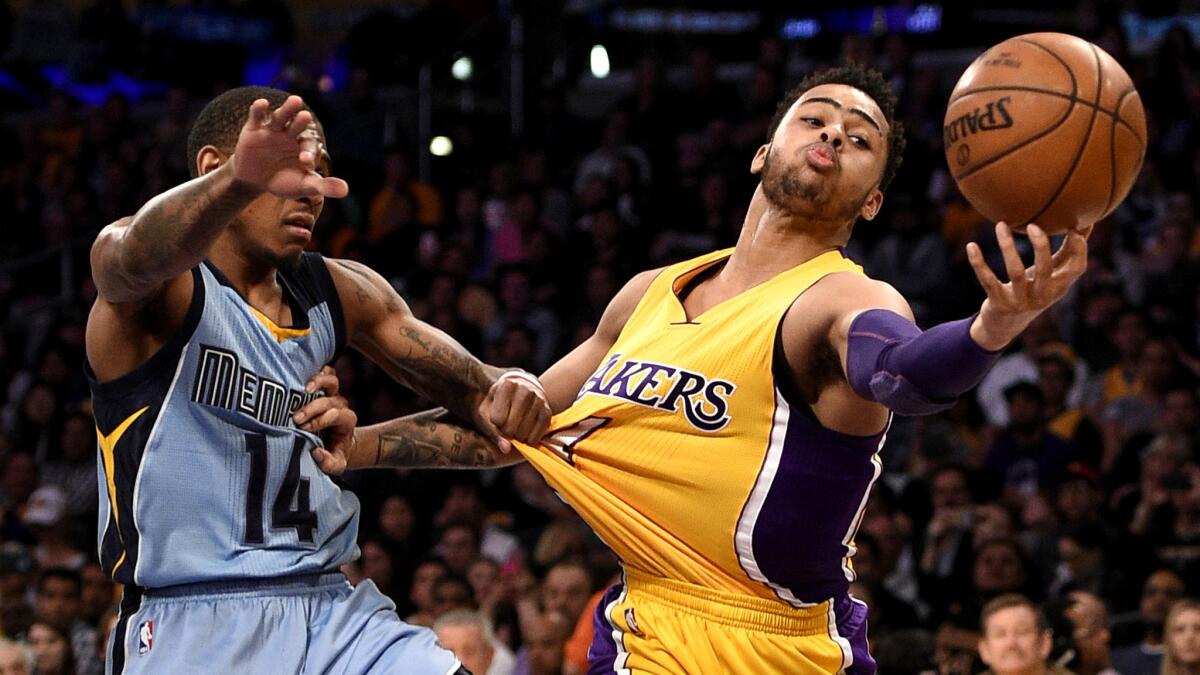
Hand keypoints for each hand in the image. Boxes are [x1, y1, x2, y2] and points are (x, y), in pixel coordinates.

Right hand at [230, 96, 349, 199]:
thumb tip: (345, 191)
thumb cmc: (284, 181)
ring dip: (287, 109)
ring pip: (280, 117)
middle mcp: (290, 134)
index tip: (304, 161)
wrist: (256, 180)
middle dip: (301, 121)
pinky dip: (259, 109)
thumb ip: (323, 186)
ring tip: (296, 101)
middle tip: (306, 116)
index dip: (308, 153)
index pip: (308, 147)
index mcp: (304, 146)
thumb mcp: (304, 186)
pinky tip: (262, 103)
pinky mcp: (253, 129)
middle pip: (297, 125)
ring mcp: (272, 130)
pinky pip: (257, 117)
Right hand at [293, 365, 356, 474]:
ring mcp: (333, 394)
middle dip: (313, 409)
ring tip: (304, 389)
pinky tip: (303, 375)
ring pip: (331, 380)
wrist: (336, 443)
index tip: (305, 429)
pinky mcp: (323, 387)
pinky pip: (326, 372)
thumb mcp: (336, 465)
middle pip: (330, 400)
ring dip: (318, 382)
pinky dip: (317, 371)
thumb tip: (317, 452)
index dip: (321, 420)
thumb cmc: (334, 454)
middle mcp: (341, 405)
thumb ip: (329, 463)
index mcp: (347, 421)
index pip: (337, 415)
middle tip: (296, 418)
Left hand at [478, 371, 551, 452]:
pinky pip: (537, 435)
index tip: (496, 417)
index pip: (497, 419)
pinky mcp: (547, 411)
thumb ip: (491, 430)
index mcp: (507, 385)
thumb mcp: (486, 412)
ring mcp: (539, 400)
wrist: (519, 391)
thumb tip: (506, 449)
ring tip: (515, 428)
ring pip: (523, 433)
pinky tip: (525, 434)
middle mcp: (525, 389)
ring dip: (517, 437)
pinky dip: (529, 439)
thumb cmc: (497, 404)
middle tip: (506, 426)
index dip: (494, 424)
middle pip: (510, 428)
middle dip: (506, 432)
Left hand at [966, 222, 1089, 350]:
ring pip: (1015, 272)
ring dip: (1007, 247)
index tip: (1073, 226)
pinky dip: (979, 263)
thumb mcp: (1050, 275)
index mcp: (1059, 287)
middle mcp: (1042, 295)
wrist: (1004, 325)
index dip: (1079, 248)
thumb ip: (1066, 252)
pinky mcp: (998, 303)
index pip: (1077, 269)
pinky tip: (972, 246)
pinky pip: (988, 281)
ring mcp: (1020, 301)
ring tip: (1001, 225)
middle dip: (1040, 246)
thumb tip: (1086, 222)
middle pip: (1045, 269)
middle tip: (1033, 224)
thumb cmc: (1032, 290)